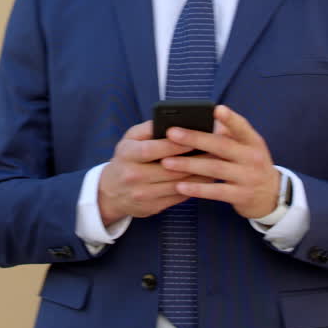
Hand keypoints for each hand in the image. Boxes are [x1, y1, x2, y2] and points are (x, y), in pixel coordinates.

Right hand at [97, 120, 211, 225]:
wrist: (110, 193)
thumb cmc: (126, 159)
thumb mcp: (129, 139)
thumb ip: (148, 128)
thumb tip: (172, 120)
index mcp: (128, 154)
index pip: (153, 149)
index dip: (176, 145)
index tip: (196, 138)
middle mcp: (134, 175)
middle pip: (170, 169)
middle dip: (195, 160)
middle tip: (216, 150)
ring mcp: (143, 194)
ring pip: (178, 184)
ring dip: (200, 175)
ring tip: (217, 163)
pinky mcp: (153, 207)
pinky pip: (179, 197)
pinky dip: (195, 187)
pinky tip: (207, 178)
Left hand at [159, 105, 281, 219]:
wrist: (272, 196)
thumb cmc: (250, 164)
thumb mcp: (247, 147)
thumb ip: (228, 134)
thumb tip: (201, 119)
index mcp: (252, 141)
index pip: (241, 126)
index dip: (230, 118)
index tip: (216, 109)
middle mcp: (252, 157)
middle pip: (221, 145)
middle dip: (195, 138)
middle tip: (171, 133)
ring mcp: (247, 177)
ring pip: (215, 168)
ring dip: (189, 165)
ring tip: (166, 162)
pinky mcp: (241, 196)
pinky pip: (216, 192)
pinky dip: (197, 189)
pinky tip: (179, 186)